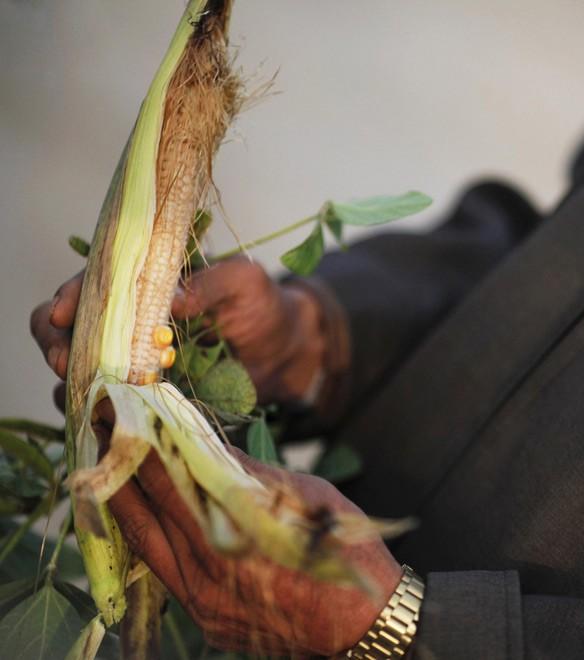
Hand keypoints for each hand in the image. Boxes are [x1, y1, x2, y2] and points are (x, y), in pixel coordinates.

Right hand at [30, 257, 335, 405]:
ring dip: (72, 383)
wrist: (289, 352)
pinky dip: (101, 413)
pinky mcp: (149, 399)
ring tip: (85, 392)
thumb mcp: (245, 281)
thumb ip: (211, 282)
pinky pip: (111, 408)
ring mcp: (134, 363)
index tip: (64, 314)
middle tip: (65, 362)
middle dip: (56, 343)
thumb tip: (172, 299)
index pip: (91, 285)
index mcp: (144, 284)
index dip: (70, 297)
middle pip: (65, 329)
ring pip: (78, 372)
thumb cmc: (264, 305)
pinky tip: (106, 418)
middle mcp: (128, 323)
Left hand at [109, 448, 401, 655]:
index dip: (141, 448)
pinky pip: (165, 576)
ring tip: (108, 474)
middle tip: (100, 436)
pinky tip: (144, 522)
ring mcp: (204, 604)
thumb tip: (208, 444)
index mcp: (236, 536)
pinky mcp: (207, 621)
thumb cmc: (347, 552)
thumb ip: (252, 474)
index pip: (171, 485)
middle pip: (148, 517)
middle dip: (121, 473)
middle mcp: (210, 574)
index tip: (119, 416)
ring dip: (127, 509)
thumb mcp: (307, 498)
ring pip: (148, 550)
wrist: (363, 625)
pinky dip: (150, 543)